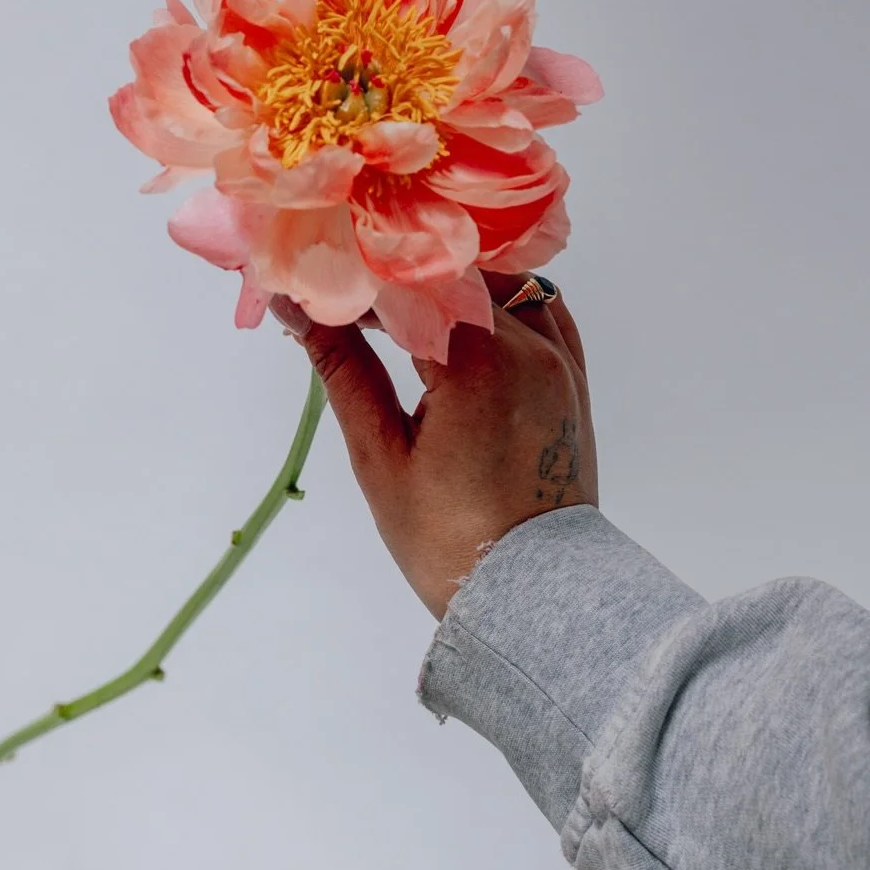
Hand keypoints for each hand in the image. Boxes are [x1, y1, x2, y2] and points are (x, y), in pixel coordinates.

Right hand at [272, 276, 597, 621]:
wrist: (532, 595)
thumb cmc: (447, 539)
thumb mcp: (379, 455)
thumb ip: (341, 368)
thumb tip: (294, 306)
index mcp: (475, 364)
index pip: (404, 283)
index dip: (353, 276)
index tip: (314, 283)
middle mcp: (527, 348)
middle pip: (452, 275)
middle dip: (395, 277)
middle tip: (346, 298)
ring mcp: (559, 359)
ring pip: (500, 282)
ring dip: (450, 284)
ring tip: (402, 309)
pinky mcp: (575, 378)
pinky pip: (543, 310)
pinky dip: (502, 302)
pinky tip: (465, 321)